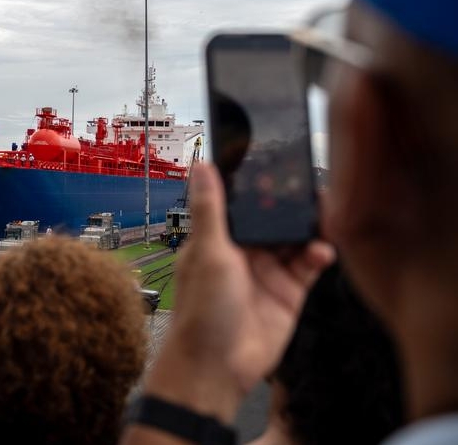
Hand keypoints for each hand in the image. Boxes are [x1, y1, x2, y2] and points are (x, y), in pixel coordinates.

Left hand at [138, 164, 334, 423]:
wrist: (218, 366)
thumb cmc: (201, 310)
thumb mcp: (207, 252)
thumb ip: (209, 208)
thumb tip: (201, 165)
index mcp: (218, 237)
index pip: (242, 201)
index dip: (259, 184)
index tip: (278, 161)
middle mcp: (244, 250)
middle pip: (273, 217)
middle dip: (291, 202)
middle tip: (312, 184)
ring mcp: (268, 270)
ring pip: (295, 237)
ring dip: (309, 225)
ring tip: (327, 212)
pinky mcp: (289, 291)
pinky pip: (309, 264)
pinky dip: (318, 253)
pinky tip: (322, 249)